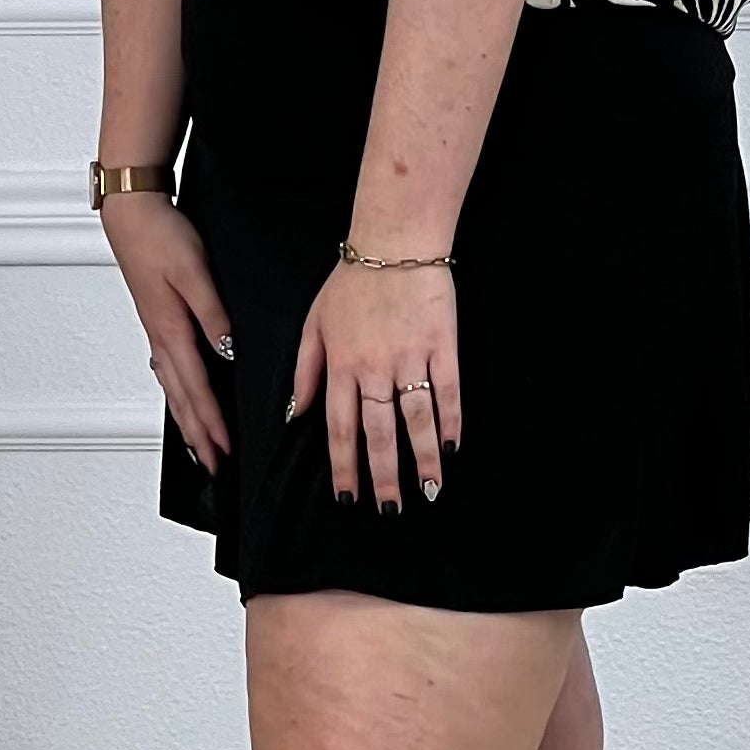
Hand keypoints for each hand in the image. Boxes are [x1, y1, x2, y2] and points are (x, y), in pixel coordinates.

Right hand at [99, 194, 232, 475]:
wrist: (132, 212)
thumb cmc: (161, 236)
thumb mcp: (195, 273)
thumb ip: (212, 314)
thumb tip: (227, 351)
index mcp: (171, 331)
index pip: (197, 389)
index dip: (212, 423)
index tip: (225, 451)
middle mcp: (161, 338)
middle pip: (182, 398)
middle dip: (199, 435)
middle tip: (213, 466)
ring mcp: (156, 331)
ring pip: (172, 388)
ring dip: (186, 419)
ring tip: (198, 445)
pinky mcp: (156, 320)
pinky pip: (167, 369)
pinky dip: (176, 392)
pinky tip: (180, 395)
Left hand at [292, 258, 458, 509]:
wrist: (396, 239)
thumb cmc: (353, 280)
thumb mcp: (314, 322)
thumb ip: (306, 370)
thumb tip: (297, 413)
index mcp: (341, 364)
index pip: (340, 427)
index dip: (344, 465)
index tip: (348, 496)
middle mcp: (375, 367)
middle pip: (379, 432)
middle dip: (383, 476)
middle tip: (388, 510)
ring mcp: (412, 357)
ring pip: (416, 419)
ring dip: (423, 459)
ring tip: (429, 491)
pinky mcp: (443, 345)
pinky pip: (449, 390)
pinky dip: (451, 421)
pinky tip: (452, 447)